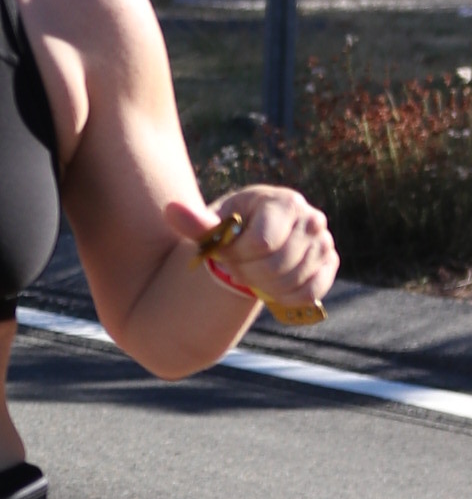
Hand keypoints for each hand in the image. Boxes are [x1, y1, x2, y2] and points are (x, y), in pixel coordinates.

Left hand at [174, 181, 336, 323]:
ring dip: (264, 287)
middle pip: (278, 264)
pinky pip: (309, 292)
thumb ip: (195, 222)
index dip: (237, 256)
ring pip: (293, 280)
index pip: (262, 242)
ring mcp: (324, 243)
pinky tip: (269, 289)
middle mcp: (311, 219)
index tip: (225, 253)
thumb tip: (170, 209)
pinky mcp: (329, 265)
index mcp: (284, 202)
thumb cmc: (233, 228)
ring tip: (250, 276)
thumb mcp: (214, 224)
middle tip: (235, 270)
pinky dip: (286, 297)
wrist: (256, 238)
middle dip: (248, 273)